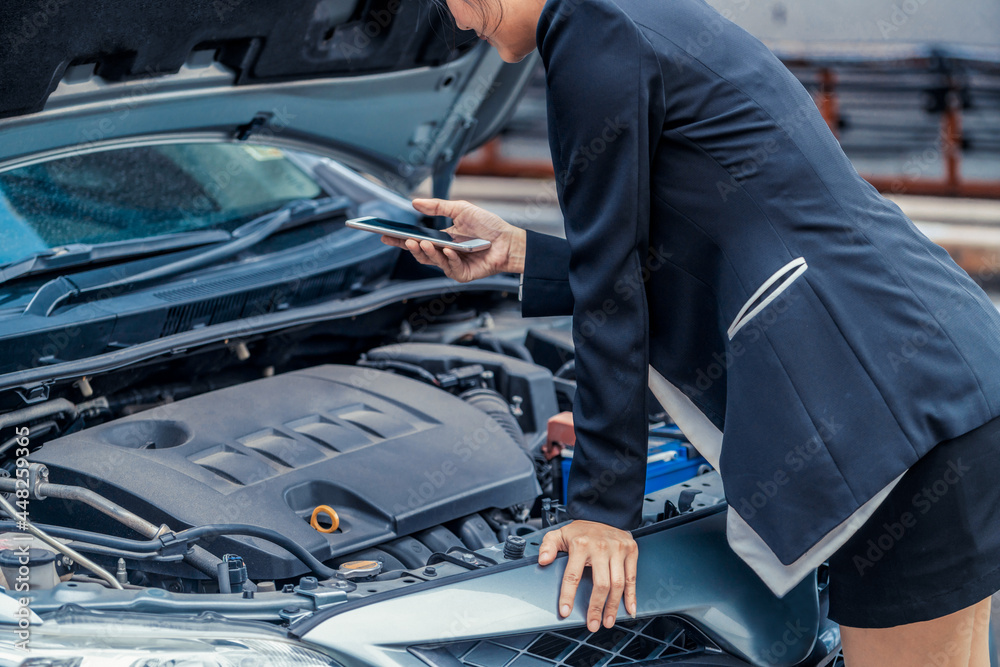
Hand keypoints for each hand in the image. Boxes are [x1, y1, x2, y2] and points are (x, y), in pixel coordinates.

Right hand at [381, 198, 525, 281]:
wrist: (508, 240)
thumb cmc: (487, 226)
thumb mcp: (460, 209)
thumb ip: (438, 207)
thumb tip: (415, 202)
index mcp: (441, 239)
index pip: (415, 240)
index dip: (399, 239)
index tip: (384, 234)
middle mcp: (443, 254)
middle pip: (419, 253)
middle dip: (408, 247)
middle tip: (401, 240)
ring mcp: (452, 265)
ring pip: (432, 261)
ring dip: (426, 252)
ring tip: (420, 242)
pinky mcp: (462, 274)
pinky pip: (450, 268)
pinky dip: (448, 258)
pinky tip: (448, 250)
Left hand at [538, 520, 638, 631]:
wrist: (604, 514)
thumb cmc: (581, 531)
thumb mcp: (559, 534)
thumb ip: (548, 546)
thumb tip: (543, 560)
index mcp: (581, 544)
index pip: (572, 575)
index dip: (568, 595)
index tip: (566, 611)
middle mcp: (601, 547)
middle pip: (600, 584)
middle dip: (596, 607)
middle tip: (592, 624)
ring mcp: (618, 549)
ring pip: (617, 584)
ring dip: (613, 606)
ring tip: (607, 620)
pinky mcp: (630, 551)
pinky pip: (632, 577)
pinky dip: (632, 596)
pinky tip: (629, 609)